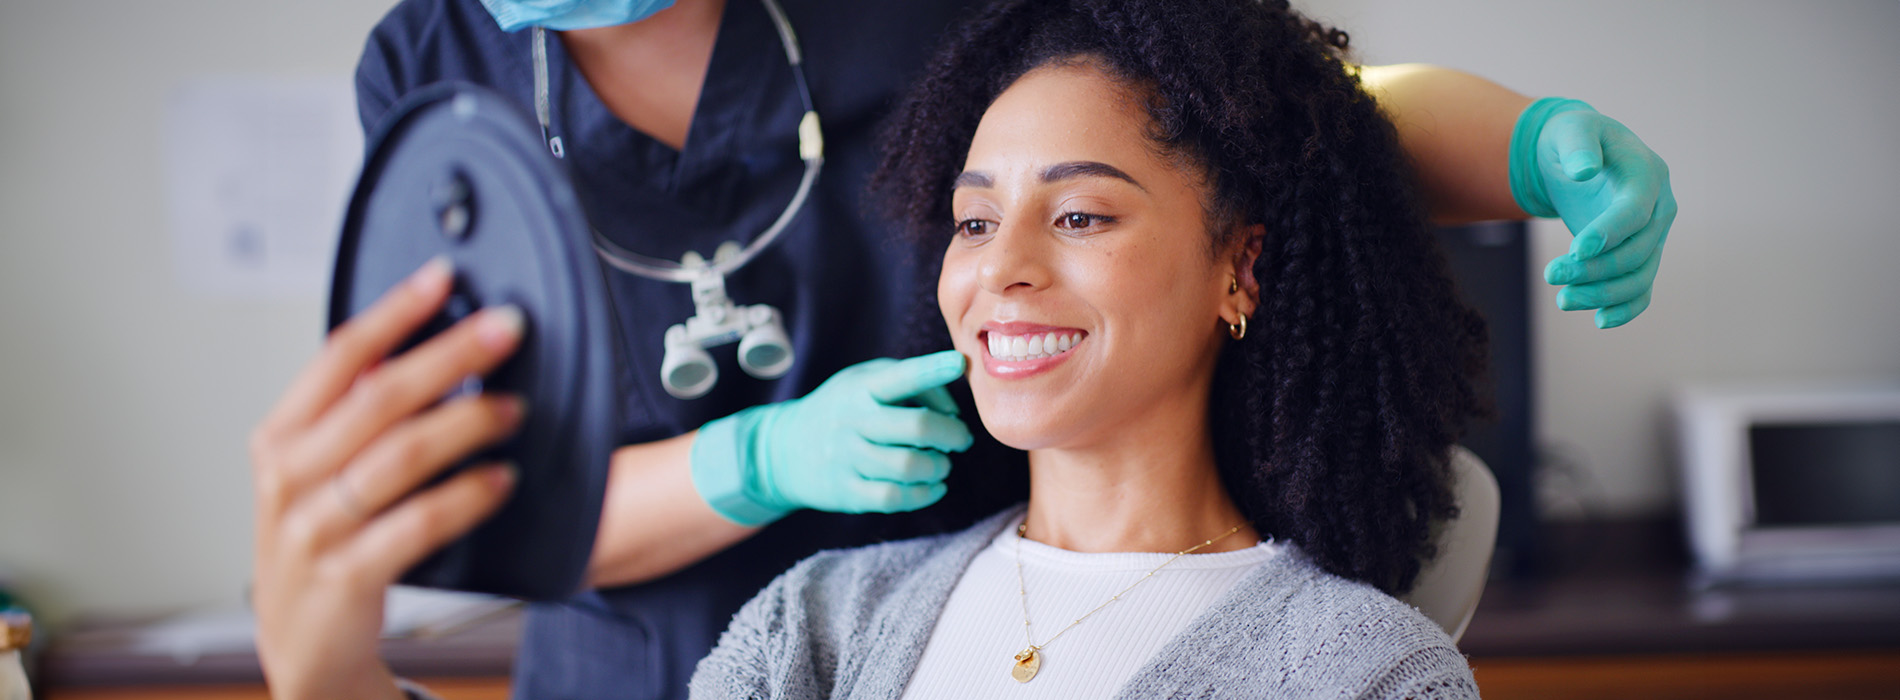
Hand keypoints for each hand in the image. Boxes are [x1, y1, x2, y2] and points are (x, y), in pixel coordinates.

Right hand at [249, 258, 522, 699]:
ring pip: (400, 456)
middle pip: (379, 397)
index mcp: (281, 436)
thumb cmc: (323, 544)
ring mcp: (314, 527)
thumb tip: (418, 348)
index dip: (395, 311)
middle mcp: (290, 475)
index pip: (340, 356)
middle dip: (450, 354)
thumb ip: (355, 415)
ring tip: (514, 408)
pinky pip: (417, 523)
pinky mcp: (347, 575)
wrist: (304, 645)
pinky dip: (465, 496)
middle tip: (506, 329)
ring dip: (466, 423)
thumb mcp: (318, 471)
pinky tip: (501, 478)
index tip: (442, 276)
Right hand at [690, 351, 973, 525]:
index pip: (902, 376)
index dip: (933, 370)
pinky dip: (924, 494)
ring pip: (909, 466)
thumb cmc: (842, 409)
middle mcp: (853, 420)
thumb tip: (953, 410)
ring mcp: (847, 458)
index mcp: (861, 388)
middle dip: (952, 434)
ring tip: (942, 463)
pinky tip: (933, 486)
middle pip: (917, 426)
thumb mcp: (865, 380)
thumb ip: (911, 382)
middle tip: (960, 438)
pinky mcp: (846, 492)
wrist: (784, 450)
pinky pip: (894, 497)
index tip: (957, 364)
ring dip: (939, 466)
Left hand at [1517, 100, 1677, 328]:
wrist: (1579, 153)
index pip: (1635, 211)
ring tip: (1562, 300)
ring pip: (1639, 275)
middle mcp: (1659, 208)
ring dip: (1603, 293)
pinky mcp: (1639, 254)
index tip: (1575, 250)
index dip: (1609, 233)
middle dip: (1595, 268)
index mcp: (1648, 174)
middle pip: (1637, 250)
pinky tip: (1599, 321)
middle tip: (1551, 275)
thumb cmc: (1574, 138)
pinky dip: (1625, 308)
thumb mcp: (1572, 130)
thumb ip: (1578, 146)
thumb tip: (1584, 170)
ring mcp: (1653, 235)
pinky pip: (1641, 288)